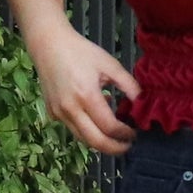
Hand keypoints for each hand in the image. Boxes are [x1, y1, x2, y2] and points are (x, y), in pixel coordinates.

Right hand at [28, 25, 139, 155]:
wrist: (48, 45)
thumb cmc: (81, 52)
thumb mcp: (110, 65)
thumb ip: (129, 85)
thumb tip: (143, 103)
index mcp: (86, 96)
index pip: (110, 127)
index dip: (125, 134)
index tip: (135, 133)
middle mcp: (70, 109)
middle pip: (95, 141)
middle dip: (115, 148)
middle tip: (127, 145)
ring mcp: (59, 113)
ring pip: (83, 139)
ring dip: (101, 141)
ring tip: (115, 135)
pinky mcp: (53, 113)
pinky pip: (73, 129)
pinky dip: (87, 130)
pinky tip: (96, 118)